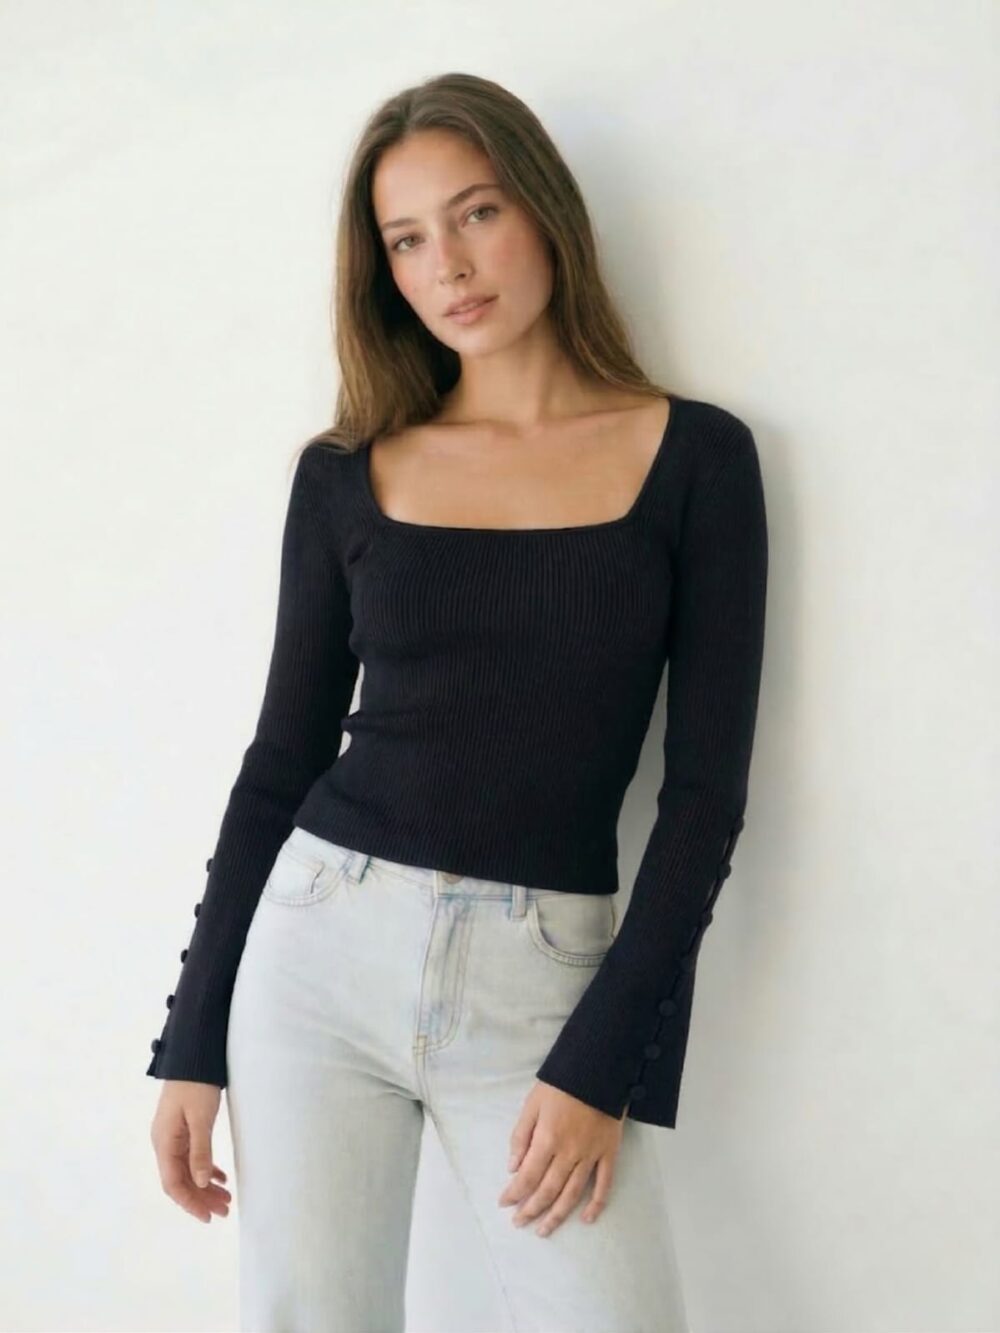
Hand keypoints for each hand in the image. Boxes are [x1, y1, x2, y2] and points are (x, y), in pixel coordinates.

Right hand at [150, 1080, 231, 1223]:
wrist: (194, 1056)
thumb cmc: (196, 1085)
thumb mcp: (201, 1118)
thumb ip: (200, 1151)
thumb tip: (201, 1183)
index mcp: (164, 1143)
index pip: (173, 1183)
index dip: (190, 1203)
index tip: (208, 1217)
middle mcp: (165, 1143)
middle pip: (181, 1180)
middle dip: (201, 1198)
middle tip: (225, 1209)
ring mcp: (173, 1136)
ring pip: (188, 1170)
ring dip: (205, 1185)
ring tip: (226, 1197)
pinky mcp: (183, 1129)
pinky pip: (192, 1157)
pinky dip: (206, 1168)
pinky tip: (220, 1176)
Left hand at [497, 1080, 625, 1236]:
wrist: (598, 1069)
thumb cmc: (561, 1084)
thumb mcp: (532, 1104)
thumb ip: (521, 1136)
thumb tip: (512, 1168)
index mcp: (547, 1139)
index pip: (528, 1176)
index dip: (515, 1193)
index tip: (504, 1204)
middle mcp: (569, 1153)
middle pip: (548, 1190)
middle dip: (531, 1210)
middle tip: (519, 1223)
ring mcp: (591, 1155)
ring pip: (573, 1193)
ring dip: (557, 1215)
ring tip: (544, 1230)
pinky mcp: (609, 1153)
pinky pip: (604, 1184)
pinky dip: (596, 1204)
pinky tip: (587, 1219)